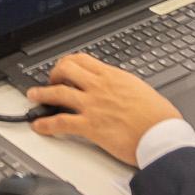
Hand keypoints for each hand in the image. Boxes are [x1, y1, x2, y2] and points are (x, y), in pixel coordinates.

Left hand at [29, 51, 180, 164]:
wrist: (162, 135)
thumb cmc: (159, 117)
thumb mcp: (141, 90)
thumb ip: (125, 87)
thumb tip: (121, 90)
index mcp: (113, 76)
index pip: (83, 60)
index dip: (69, 62)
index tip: (65, 68)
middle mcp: (99, 87)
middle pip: (66, 69)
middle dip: (53, 73)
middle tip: (50, 81)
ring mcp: (92, 105)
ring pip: (58, 92)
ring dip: (41, 93)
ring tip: (33, 96)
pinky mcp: (90, 126)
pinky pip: (61, 122)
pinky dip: (45, 124)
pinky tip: (38, 126)